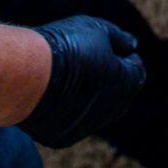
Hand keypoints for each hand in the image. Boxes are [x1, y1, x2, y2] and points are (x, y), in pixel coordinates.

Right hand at [17, 16, 146, 147]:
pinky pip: (71, 122)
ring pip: (94, 109)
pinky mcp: (64, 137)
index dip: (123, 55)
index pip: (136, 70)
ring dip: (87, 93)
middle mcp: (112, 110)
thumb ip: (120, 38)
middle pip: (117, 92)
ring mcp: (88, 126)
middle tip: (84, 58)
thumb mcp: (97, 30)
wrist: (30, 74)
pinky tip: (51, 91)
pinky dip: (66, 109)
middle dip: (108, 76)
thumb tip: (132, 45)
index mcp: (126, 83)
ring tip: (64, 73)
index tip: (107, 46)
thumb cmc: (67, 46)